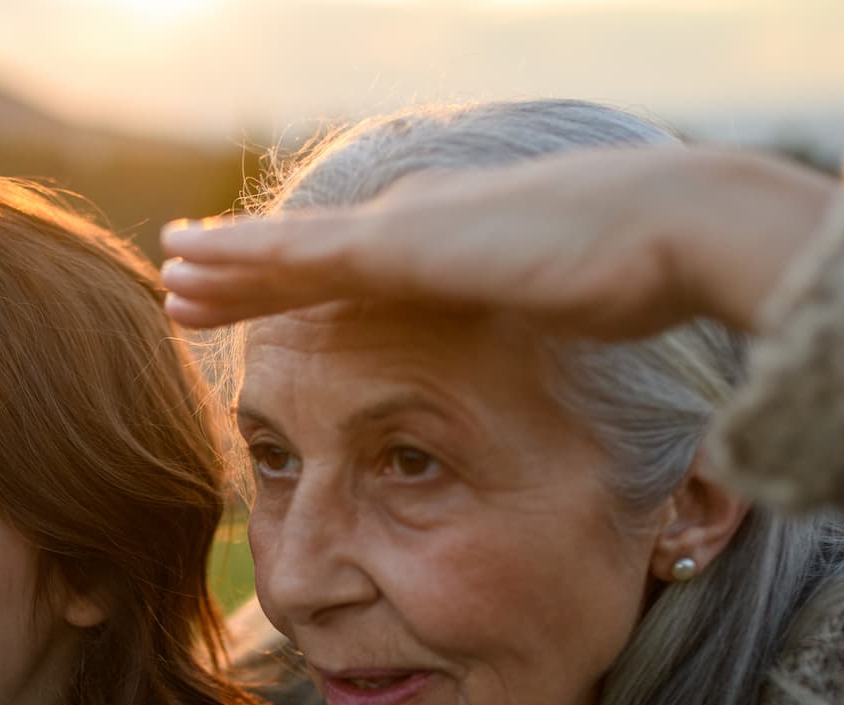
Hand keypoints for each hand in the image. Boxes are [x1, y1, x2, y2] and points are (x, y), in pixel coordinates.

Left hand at [160, 145, 838, 338]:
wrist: (673, 231)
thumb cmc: (645, 276)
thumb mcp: (569, 307)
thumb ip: (532, 321)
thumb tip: (533, 341)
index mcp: (454, 242)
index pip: (356, 270)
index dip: (300, 283)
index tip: (254, 299)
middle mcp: (419, 224)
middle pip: (310, 255)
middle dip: (246, 271)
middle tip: (183, 280)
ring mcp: (407, 230)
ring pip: (290, 249)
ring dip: (226, 261)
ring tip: (169, 265)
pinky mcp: (403, 246)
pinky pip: (299, 256)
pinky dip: (241, 259)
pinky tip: (194, 261)